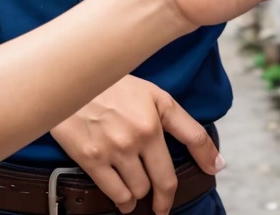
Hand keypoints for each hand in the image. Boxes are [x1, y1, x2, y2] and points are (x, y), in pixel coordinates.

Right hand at [51, 75, 220, 214]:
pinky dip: (122, 199)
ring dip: (140, 194)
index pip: (193, 138)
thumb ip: (175, 117)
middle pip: (164, 181)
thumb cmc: (107, 82)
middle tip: (161, 205)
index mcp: (155, 113)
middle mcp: (139, 133)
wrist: (66, 78)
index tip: (213, 169)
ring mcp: (116, 148)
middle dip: (165, 198)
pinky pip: (116, 194)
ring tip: (135, 189)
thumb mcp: (147, 90)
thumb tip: (204, 144)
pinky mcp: (92, 159)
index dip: (207, 157)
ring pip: (140, 190)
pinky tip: (122, 195)